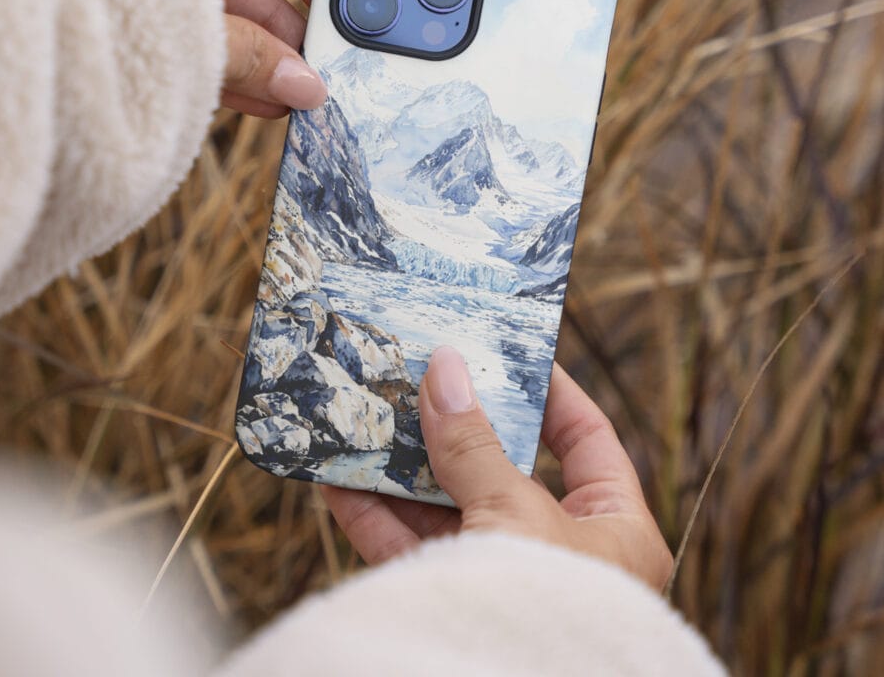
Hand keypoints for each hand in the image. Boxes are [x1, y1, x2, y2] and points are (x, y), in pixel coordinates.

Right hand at [325, 347, 672, 591]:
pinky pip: (413, 555)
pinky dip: (377, 518)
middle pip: (504, 470)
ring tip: (369, 414)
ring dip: (405, 467)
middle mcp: (562, 558)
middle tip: (422, 375)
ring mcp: (504, 583)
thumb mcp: (514, 511)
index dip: (550, 390)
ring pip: (449, 512)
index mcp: (615, 534)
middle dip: (457, 425)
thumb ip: (473, 443)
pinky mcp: (452, 607)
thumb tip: (444, 365)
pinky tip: (340, 479)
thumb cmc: (542, 603)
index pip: (587, 441)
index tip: (507, 348)